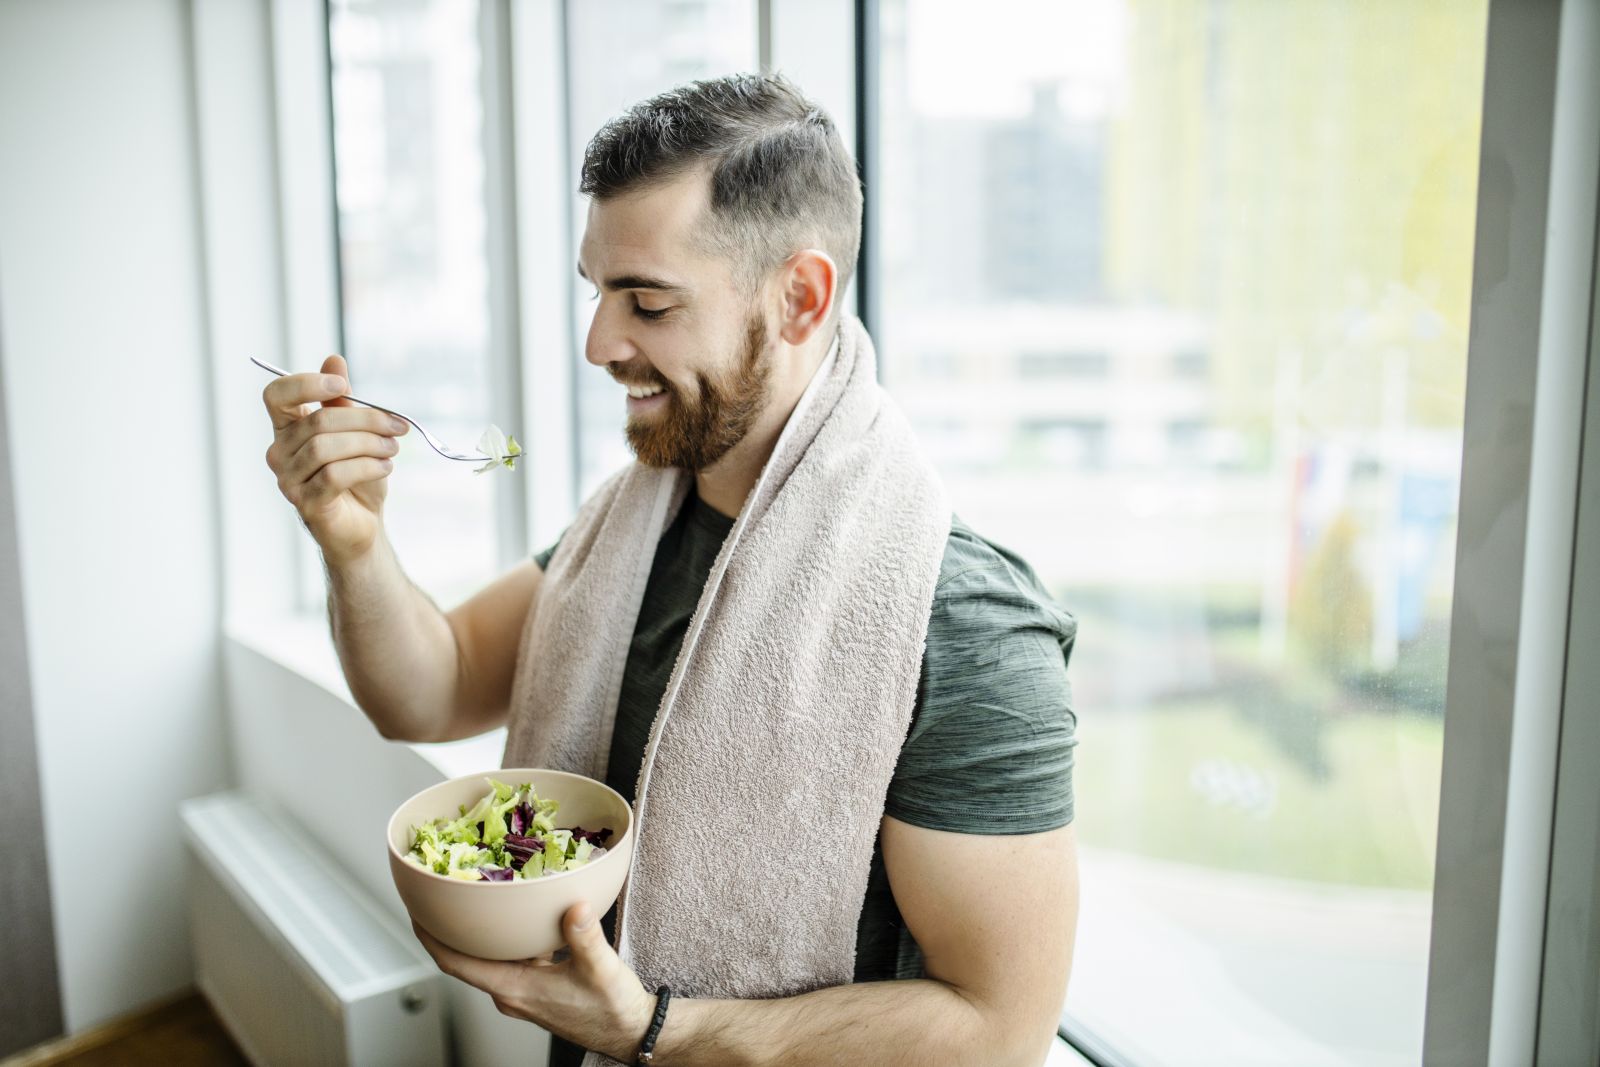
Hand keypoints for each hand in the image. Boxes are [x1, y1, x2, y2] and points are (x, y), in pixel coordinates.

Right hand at [262, 354, 408, 565]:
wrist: (363, 524)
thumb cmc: (356, 475)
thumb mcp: (353, 432)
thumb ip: (341, 400)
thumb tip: (334, 359)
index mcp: (287, 429)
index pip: (277, 395)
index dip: (307, 383)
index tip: (344, 387)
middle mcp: (279, 452)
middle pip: (318, 421)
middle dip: (365, 419)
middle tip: (396, 426)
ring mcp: (288, 480)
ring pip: (326, 448)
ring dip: (369, 444)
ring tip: (392, 448)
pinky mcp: (306, 503)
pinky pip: (335, 475)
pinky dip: (367, 466)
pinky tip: (385, 467)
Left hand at [412, 903, 654, 1060]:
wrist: (630, 1030)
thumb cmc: (612, 1009)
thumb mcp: (599, 968)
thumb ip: (584, 937)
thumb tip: (574, 907)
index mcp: (514, 988)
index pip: (456, 963)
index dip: (430, 937)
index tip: (415, 911)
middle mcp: (511, 991)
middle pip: (465, 957)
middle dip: (451, 927)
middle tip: (443, 891)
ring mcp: (523, 990)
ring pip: (489, 957)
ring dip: (480, 932)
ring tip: (477, 896)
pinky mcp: (537, 986)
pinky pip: (511, 957)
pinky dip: (508, 936)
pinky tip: (522, 915)